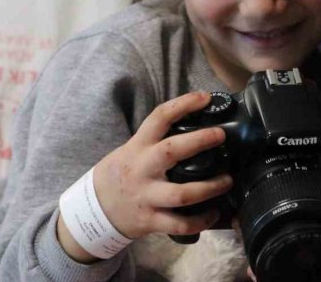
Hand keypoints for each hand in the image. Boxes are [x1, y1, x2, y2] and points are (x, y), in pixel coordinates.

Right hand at [58, 92, 232, 261]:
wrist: (93, 210)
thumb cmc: (121, 173)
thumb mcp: (131, 150)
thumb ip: (157, 140)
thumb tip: (196, 126)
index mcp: (138, 146)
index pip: (160, 117)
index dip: (183, 104)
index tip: (205, 97)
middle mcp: (143, 168)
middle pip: (172, 151)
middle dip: (200, 141)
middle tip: (221, 135)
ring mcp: (147, 196)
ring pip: (182, 194)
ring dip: (209, 188)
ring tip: (228, 180)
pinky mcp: (150, 220)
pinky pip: (179, 224)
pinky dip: (200, 221)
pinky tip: (214, 214)